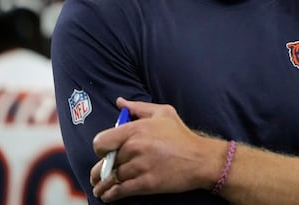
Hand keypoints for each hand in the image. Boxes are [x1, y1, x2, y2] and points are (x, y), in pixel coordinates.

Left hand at [90, 97, 225, 201]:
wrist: (200, 159)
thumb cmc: (181, 135)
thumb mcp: (163, 113)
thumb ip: (138, 107)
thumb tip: (120, 102)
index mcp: (136, 130)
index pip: (101, 142)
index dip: (100, 149)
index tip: (105, 153)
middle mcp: (135, 148)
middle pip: (105, 163)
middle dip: (101, 170)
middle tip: (98, 174)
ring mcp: (139, 167)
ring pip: (110, 179)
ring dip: (102, 185)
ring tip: (99, 188)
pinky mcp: (145, 184)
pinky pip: (119, 191)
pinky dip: (110, 195)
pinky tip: (107, 196)